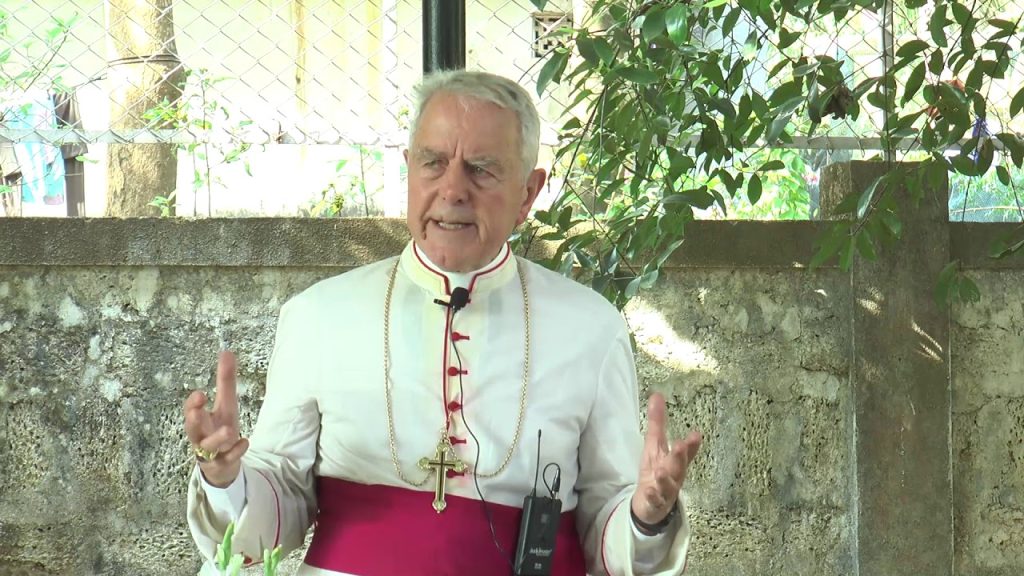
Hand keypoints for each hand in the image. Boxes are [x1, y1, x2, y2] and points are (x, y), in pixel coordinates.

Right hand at [183, 351, 248, 487]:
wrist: (222, 465)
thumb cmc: (220, 429)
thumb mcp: (226, 405)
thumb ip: (225, 380)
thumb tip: (227, 351)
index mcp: (201, 420)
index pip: (191, 410)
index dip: (192, 404)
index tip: (200, 394)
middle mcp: (202, 436)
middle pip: (192, 429)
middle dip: (193, 420)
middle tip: (196, 410)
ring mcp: (211, 453)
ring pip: (209, 447)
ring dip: (218, 438)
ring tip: (229, 430)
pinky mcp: (222, 465)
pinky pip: (228, 460)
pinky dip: (236, 452)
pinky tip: (245, 442)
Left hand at [631, 392, 701, 526]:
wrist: (651, 505)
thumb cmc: (657, 471)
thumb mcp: (655, 445)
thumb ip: (658, 422)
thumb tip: (657, 394)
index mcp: (675, 462)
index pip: (685, 451)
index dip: (690, 444)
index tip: (696, 434)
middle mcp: (674, 476)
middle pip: (678, 466)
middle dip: (680, 456)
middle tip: (680, 445)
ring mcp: (665, 491)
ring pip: (668, 485)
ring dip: (665, 478)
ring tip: (660, 471)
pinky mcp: (654, 503)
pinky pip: (654, 500)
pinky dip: (652, 496)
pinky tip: (648, 490)